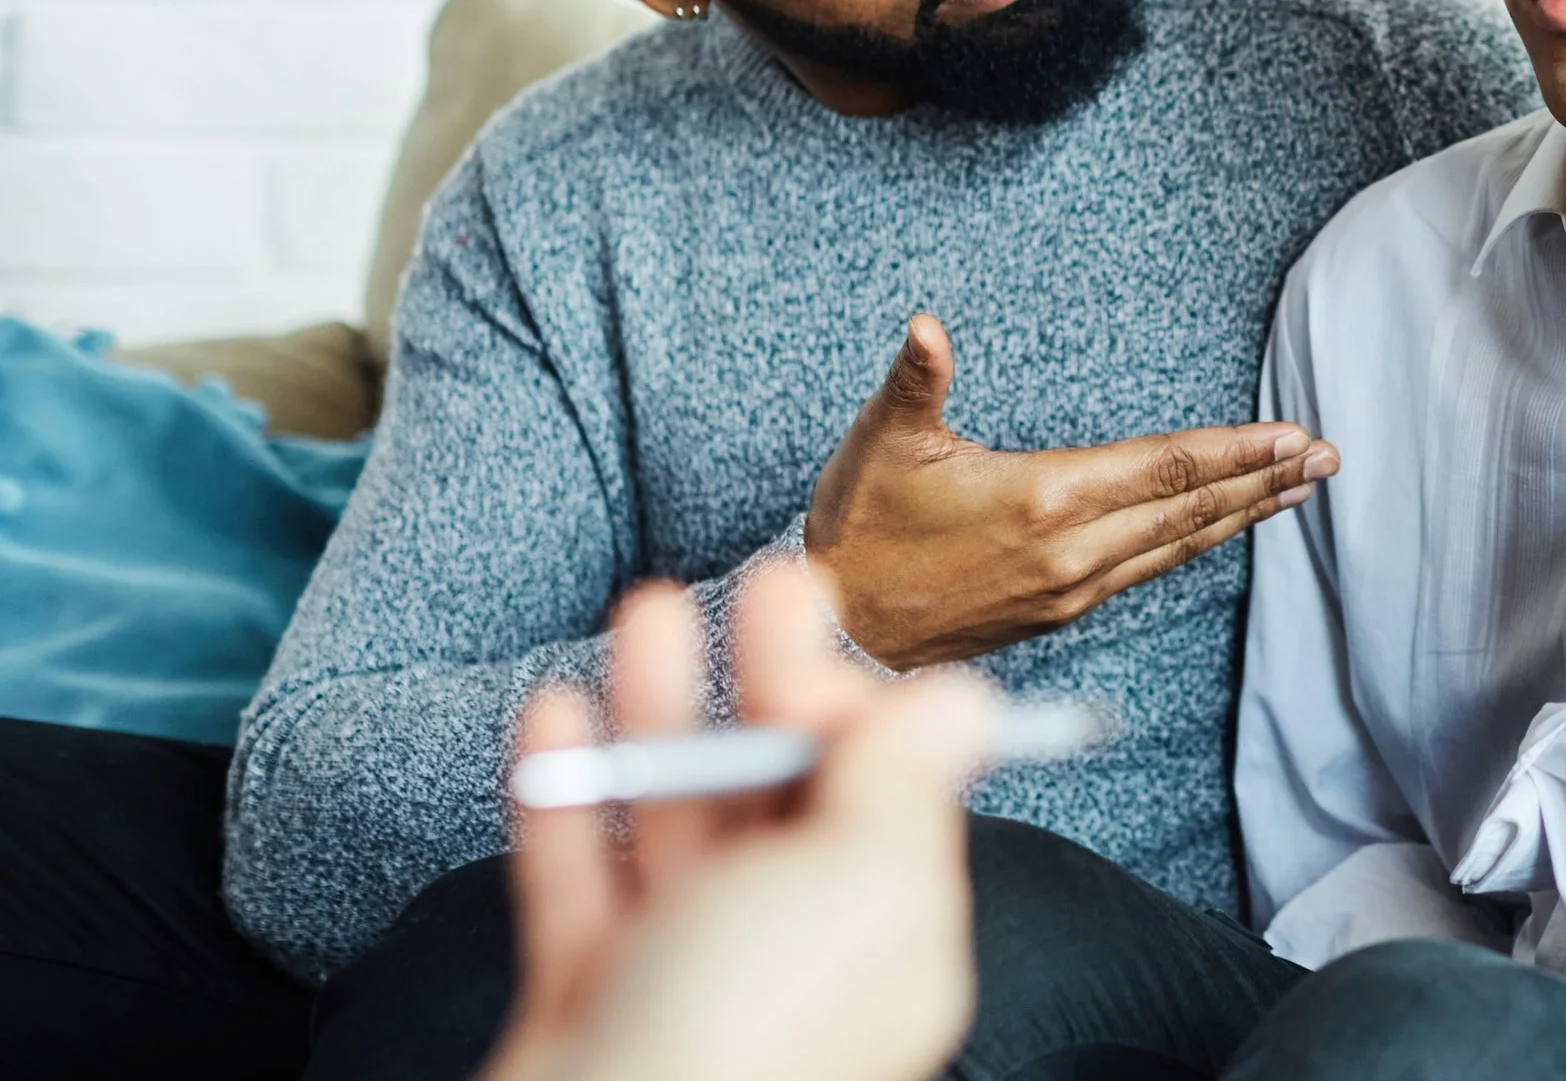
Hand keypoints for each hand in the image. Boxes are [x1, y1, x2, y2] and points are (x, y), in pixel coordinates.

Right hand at [483, 563, 995, 1080]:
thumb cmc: (740, 1035)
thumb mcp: (852, 885)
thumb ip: (901, 784)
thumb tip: (964, 699)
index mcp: (888, 939)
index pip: (891, 793)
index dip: (854, 702)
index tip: (817, 625)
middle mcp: (795, 959)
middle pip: (785, 796)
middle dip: (766, 683)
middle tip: (755, 581)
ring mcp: (685, 987)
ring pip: (678, 822)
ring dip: (662, 714)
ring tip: (641, 614)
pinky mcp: (587, 1006)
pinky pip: (579, 884)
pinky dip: (567, 797)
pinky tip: (552, 717)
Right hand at [805, 314, 1337, 668]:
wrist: (835, 639)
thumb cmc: (856, 533)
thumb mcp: (879, 444)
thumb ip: (915, 381)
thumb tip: (927, 327)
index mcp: (1043, 499)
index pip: (1163, 468)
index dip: (1234, 450)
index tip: (1293, 436)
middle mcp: (1071, 552)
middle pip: (1190, 509)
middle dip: (1265, 480)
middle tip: (1330, 457)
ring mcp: (1069, 589)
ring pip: (1177, 544)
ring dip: (1243, 513)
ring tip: (1298, 490)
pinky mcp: (1058, 612)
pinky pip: (1148, 570)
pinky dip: (1196, 542)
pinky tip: (1219, 527)